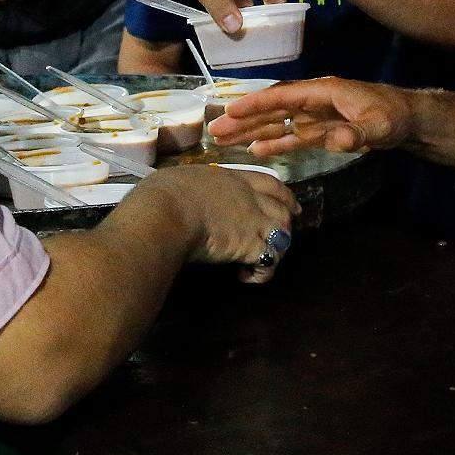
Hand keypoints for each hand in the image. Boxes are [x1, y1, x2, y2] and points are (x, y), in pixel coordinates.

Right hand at [138, 164, 297, 284]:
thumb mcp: (182, 179)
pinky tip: (245, 276)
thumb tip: (186, 195)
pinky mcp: (250, 246)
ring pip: (283, 236)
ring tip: (257, 261)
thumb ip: (196, 188)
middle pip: (283, 211)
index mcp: (232, 178)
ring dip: (276, 250)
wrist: (165, 212)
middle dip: (284, 226)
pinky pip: (269, 262)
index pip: (269, 183)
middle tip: (278, 240)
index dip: (284, 196)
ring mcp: (253, 222)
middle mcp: (249, 198)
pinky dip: (262, 272)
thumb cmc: (162, 194)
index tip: (292, 206)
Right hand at [210, 76, 415, 157]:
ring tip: (224, 139)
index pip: (283, 96)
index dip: (257, 103)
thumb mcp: (379, 125)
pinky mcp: (319, 132)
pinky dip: (273, 143)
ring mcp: (314, 117)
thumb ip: (358, 133)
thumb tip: (338, 140)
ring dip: (252, 130)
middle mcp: (313, 102)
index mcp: (322, 92)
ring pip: (277, 123)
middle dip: (244, 119)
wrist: (408, 121)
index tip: (231, 110)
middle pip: (272, 109)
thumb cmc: (394, 116)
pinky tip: (254, 151)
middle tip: (215, 130)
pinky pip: (291, 137)